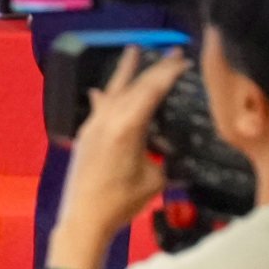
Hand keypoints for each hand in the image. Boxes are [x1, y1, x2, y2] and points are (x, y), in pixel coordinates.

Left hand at [50, 49, 178, 264]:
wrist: (84, 217)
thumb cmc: (122, 201)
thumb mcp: (154, 180)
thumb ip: (163, 159)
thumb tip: (170, 152)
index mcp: (127, 127)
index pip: (151, 90)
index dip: (168, 73)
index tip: (183, 60)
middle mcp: (107, 119)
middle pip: (133, 86)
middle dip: (154, 67)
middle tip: (171, 52)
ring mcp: (93, 125)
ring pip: (113, 90)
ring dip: (125, 71)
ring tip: (133, 50)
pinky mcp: (86, 135)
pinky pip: (98, 106)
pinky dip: (105, 95)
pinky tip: (102, 89)